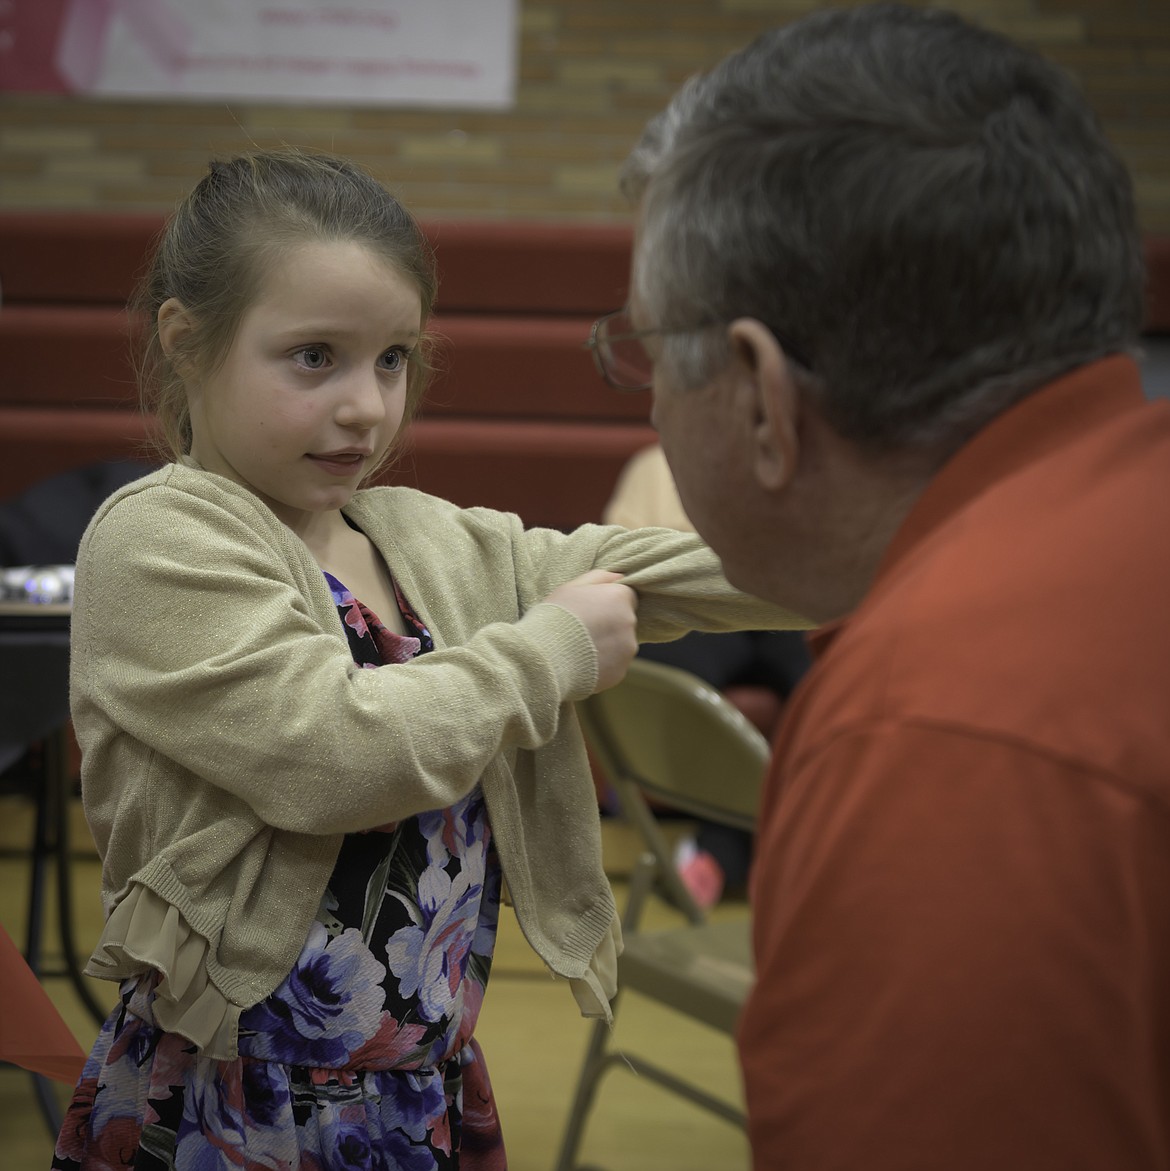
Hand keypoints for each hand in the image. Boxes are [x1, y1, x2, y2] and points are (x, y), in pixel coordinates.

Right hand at [544, 570, 638, 691]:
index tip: (589, 609)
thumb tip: (620, 576)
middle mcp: (630, 623)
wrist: (543, 657)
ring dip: (606, 644)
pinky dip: (602, 664)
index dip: (607, 602)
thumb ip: (599, 577)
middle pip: (625, 620)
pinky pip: (614, 664)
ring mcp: (627, 650)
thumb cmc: (554, 617)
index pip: (626, 596)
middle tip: (581, 628)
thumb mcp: (570, 587)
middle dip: (609, 623)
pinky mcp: (620, 672)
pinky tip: (581, 662)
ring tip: (579, 647)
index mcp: (619, 597)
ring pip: (621, 644)